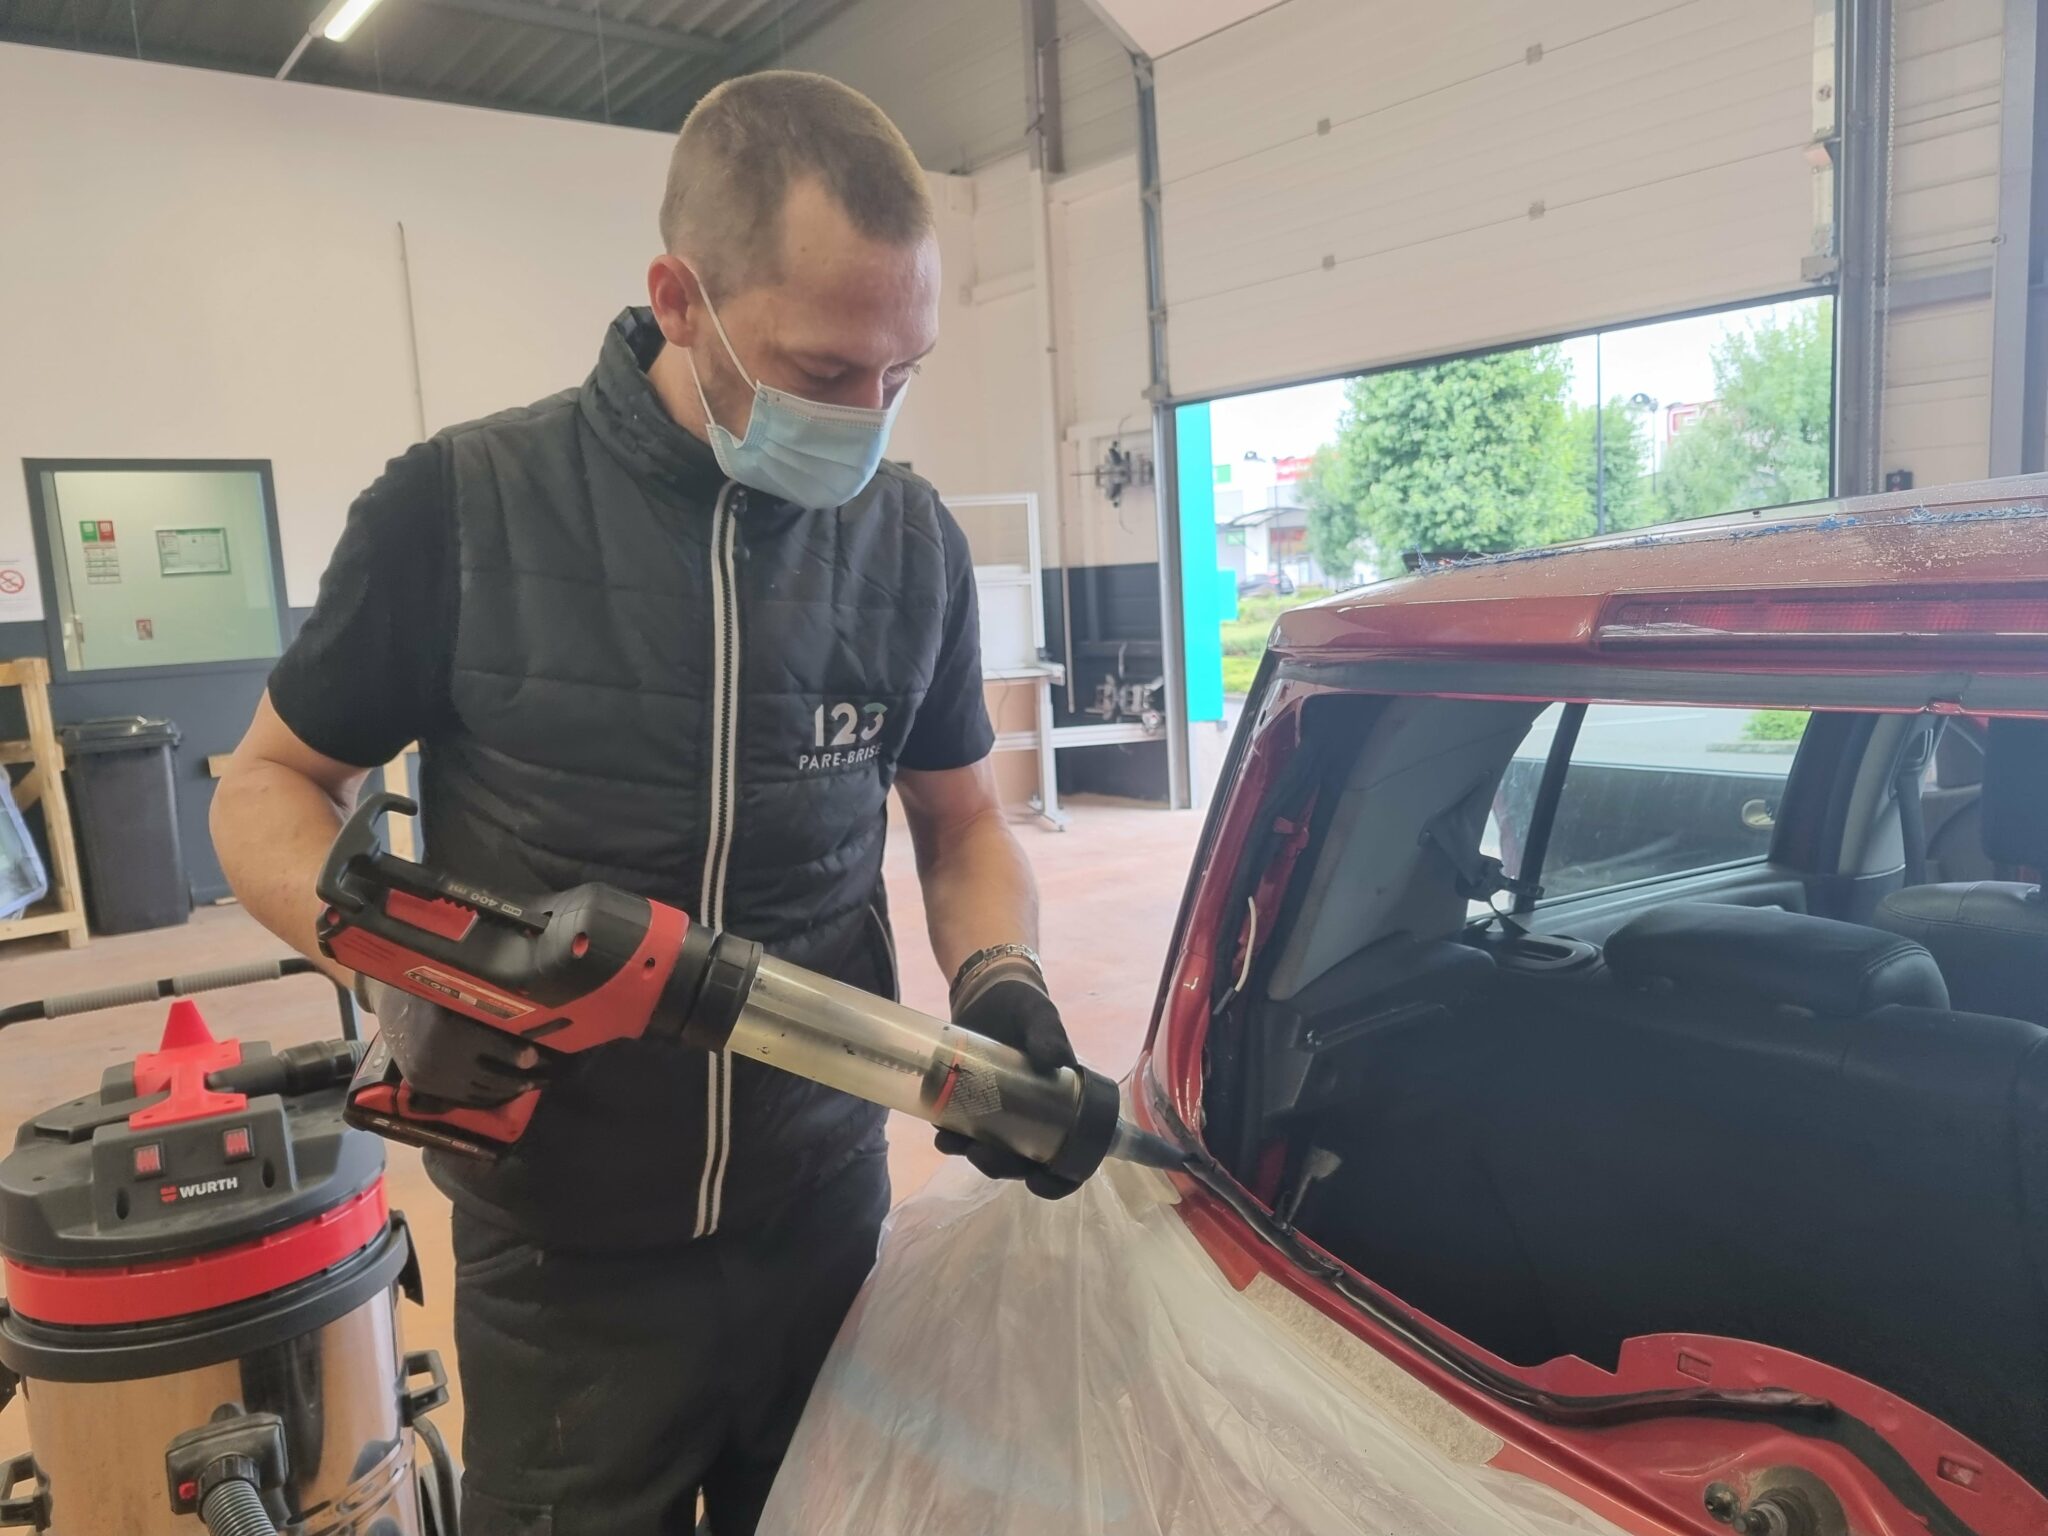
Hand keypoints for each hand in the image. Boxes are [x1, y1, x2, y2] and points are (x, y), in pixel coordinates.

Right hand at [360, 979, 545, 1106]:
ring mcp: (429, 1076)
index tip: (542, 1057)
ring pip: (480, 1092)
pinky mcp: (425, 1086)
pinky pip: (463, 1099)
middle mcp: (438, 1056)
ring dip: (509, 1091)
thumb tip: (537, 1018)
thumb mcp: (464, 990)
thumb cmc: (436, 988)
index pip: (496, 1049)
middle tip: (547, 1076)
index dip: (522, 1055)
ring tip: (532, 1084)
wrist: (393, 1005)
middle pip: (492, 1076)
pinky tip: (506, 1092)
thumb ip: (494, 1006)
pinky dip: (488, 1098)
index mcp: (449, 1027)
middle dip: (524, 1079)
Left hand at [934, 976, 1083, 1199]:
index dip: (1057, 1178)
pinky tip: (939, 1130)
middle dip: (1001, 1165)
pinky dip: (951, 1136)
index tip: (1037, 1182)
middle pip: (1023, 1159)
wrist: (985, 990)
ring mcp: (1000, 1110)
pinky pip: (963, 1129)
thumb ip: (1049, 1033)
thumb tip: (1057, 1059)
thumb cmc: (1023, 1004)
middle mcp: (1033, 1114)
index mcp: (1061, 1102)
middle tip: (981, 1155)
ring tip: (952, 1143)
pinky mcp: (971, 1101)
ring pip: (991, 1149)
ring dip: (972, 1154)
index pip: (1067, 1153)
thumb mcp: (1040, 1015)